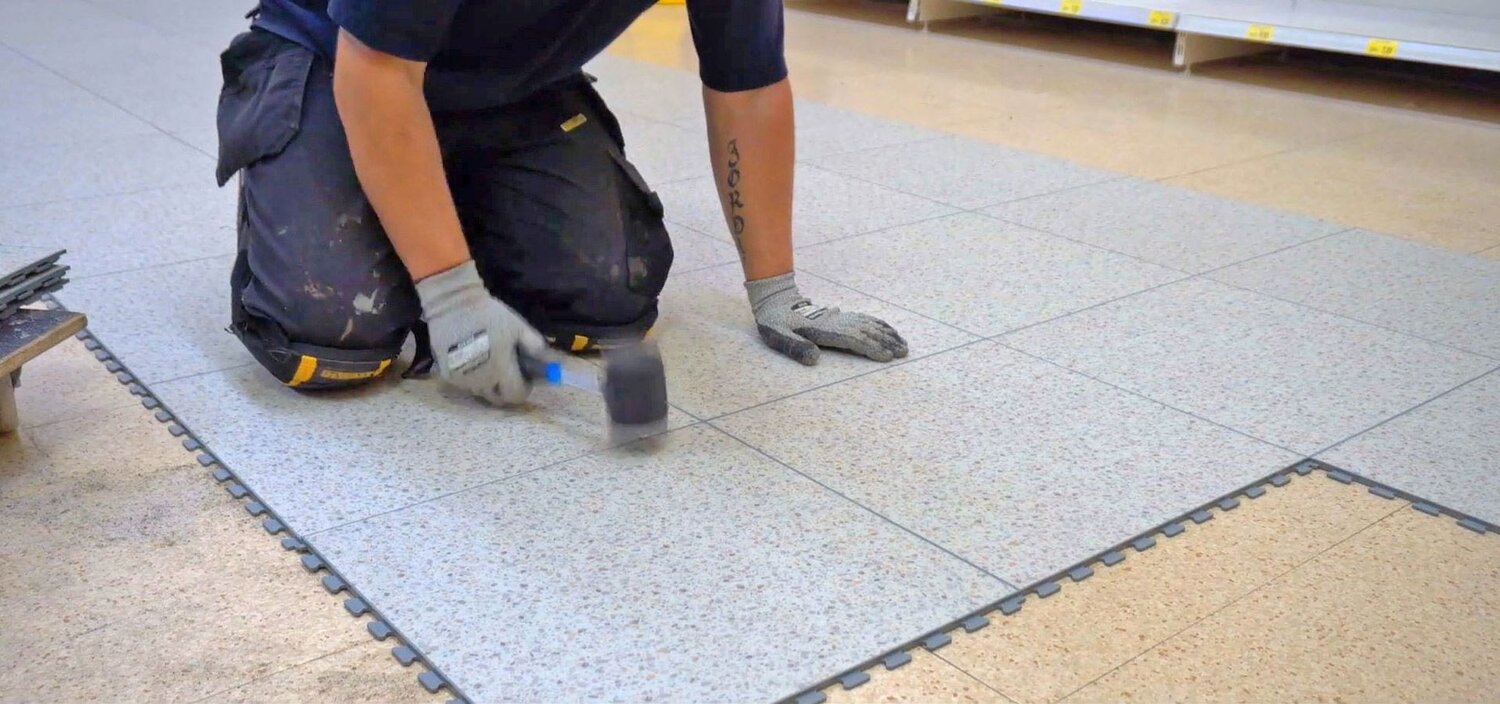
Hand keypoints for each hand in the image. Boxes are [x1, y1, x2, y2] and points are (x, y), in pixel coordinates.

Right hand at [414, 260, 547, 404]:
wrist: (453, 304)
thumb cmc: (490, 315)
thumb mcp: (518, 326)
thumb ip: (535, 346)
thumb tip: (552, 362)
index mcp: (501, 370)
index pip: (516, 395)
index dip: (524, 389)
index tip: (525, 378)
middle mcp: (482, 381)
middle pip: (498, 398)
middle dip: (506, 390)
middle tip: (508, 374)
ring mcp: (463, 380)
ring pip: (480, 392)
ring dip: (488, 383)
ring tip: (489, 362)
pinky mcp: (447, 375)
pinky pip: (465, 384)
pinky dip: (471, 377)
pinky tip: (472, 359)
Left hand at [746, 272, 908, 365]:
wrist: (775, 300)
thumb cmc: (775, 322)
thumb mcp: (777, 336)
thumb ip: (795, 347)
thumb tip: (814, 359)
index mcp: (823, 330)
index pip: (852, 339)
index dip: (870, 348)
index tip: (887, 357)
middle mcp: (835, 322)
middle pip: (866, 332)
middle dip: (886, 342)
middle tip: (903, 353)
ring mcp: (839, 318)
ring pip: (868, 325)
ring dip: (887, 334)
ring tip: (903, 344)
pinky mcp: (839, 316)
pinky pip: (864, 319)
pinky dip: (878, 325)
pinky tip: (888, 331)